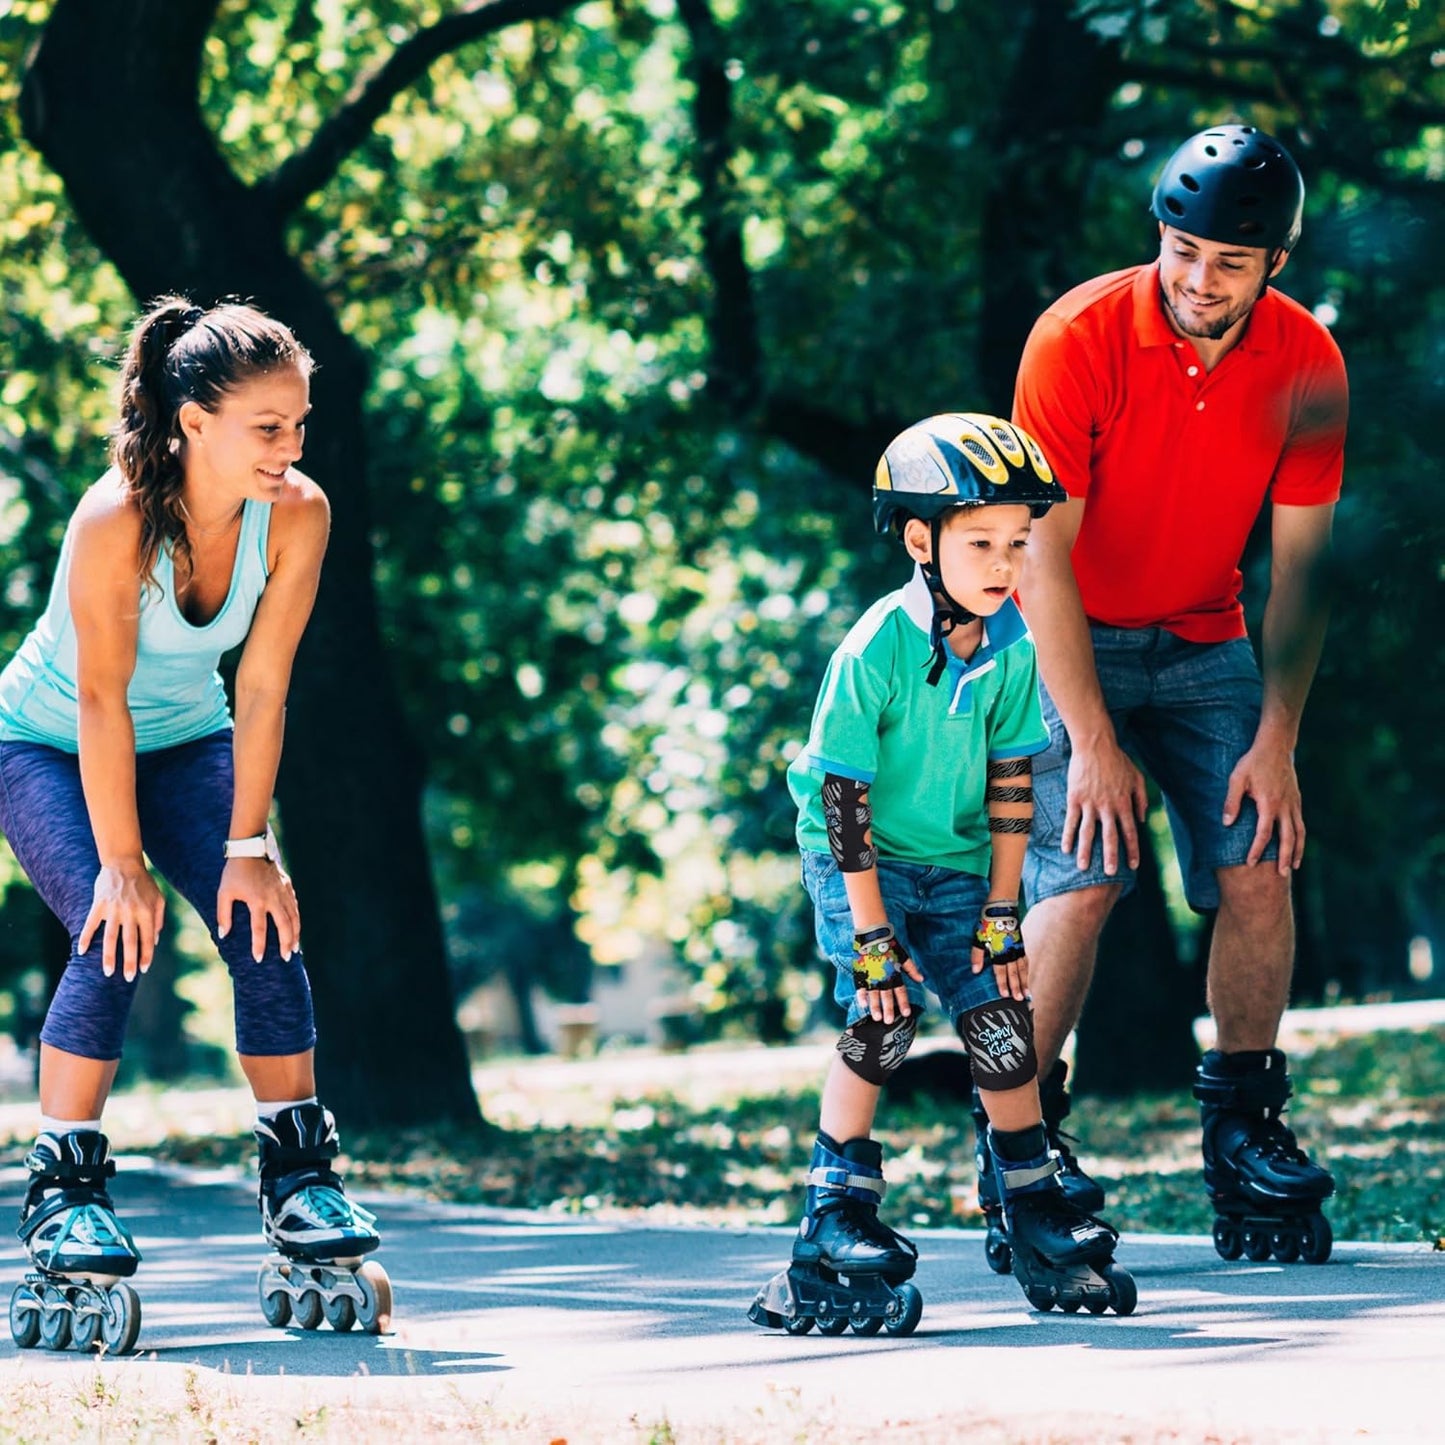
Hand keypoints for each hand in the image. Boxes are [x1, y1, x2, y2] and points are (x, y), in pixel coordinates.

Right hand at [78, 860, 165, 981]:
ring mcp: (114, 909)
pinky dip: (85, 938)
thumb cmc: (144, 883)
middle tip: (127, 978)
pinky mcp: (99, 905)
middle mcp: (131, 912)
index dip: (146, 955)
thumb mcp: (159, 899)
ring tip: (108, 972)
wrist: (123, 863)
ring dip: (109, 956)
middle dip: (129, 962)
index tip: (143, 970)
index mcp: (147, 912)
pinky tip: (81, 951)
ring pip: (110, 937)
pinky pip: (91, 924)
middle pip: (130, 942)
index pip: (148, 939)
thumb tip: (155, 941)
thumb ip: (159, 919)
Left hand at [218, 857, 300, 960]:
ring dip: (295, 933)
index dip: (259, 945)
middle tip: (288, 957)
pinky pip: (294, 905)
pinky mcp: (288, 885)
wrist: (251, 849)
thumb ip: (223, 915)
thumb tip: (223, 935)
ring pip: (294, 916)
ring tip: (296, 947)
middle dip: (287, 943)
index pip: (259, 929)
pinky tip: (296, 926)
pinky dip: (296, 918)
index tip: (259, 959)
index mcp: (257, 901)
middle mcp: (273, 898)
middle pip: (284, 925)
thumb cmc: (234, 872)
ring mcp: (283, 891)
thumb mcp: (224, 893)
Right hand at [851, 924, 924, 1024]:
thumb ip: (912, 969)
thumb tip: (922, 979)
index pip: (900, 991)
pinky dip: (861, 995)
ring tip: (877, 1018)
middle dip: (888, 1009)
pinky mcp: (861, 972)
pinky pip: (861, 986)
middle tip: (888, 1021)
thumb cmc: (889, 945)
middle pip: (886, 996)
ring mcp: (871, 975)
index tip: (906, 1014)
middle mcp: (883, 976)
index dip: (903, 1002)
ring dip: (875, 1006)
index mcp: (894, 973)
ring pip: (873, 994)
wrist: (872, 934)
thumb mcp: (903, 956)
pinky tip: (863, 1005)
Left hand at [970, 900, 1028, 1000]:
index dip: (1003, 984)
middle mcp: (1010, 951)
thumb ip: (977, 956)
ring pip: (1022, 968)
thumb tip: (975, 971)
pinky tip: (1027, 976)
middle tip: (1019, 1000)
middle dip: (1017, 987)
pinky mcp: (1021, 943)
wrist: (1002, 907)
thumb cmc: (987, 923)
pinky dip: (1027, 970)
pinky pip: (1025, 960)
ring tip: (1027, 994)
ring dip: (1025, 982)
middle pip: (1014, 972)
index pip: (1001, 971)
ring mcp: (1017, 948)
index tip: (1005, 996)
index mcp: (999, 951)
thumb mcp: (978, 938)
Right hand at [1063, 738, 1148, 873]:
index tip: (1133, 866)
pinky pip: (1072, 821)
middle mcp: (1108, 807)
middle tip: (1109, 874)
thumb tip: (1143, 820)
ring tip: (1083, 868)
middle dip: (1110, 857)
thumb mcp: (1137, 777)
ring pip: (1088, 832)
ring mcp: (1090, 803)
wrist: (1095, 745)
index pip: (1130, 832)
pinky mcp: (1075, 798)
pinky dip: (1069, 836)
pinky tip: (1066, 849)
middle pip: (1110, 837)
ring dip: (1086, 851)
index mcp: (1124, 803)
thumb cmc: (1118, 760)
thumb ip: (1141, 800)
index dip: (1132, 850)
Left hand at [1223, 736, 1303, 870]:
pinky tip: (1297, 846)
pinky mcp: (1297, 800)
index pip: (1264, 833)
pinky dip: (1300, 838)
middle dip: (1284, 858)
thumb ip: (1231, 801)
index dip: (1257, 850)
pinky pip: (1301, 823)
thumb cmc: (1253, 762)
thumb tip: (1227, 823)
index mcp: (1269, 803)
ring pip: (1299, 832)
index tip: (1251, 863)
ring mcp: (1293, 804)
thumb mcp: (1237, 779)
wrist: (1276, 746)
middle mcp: (1284, 806)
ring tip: (1293, 867)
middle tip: (1280, 875)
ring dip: (1297, 851)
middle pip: (1288, 838)